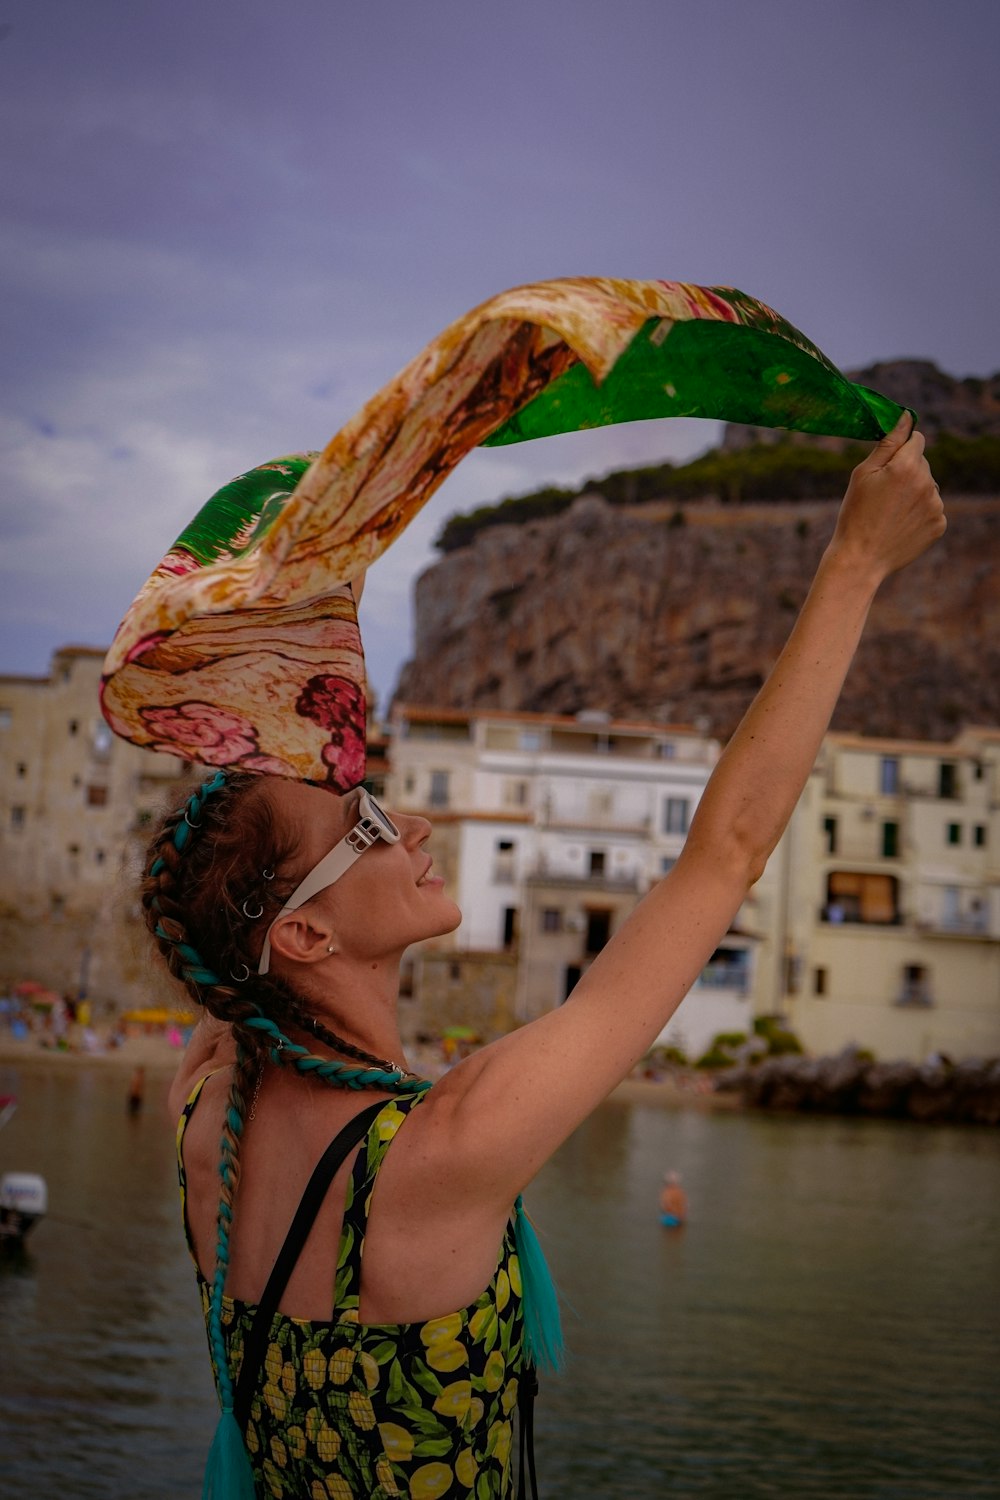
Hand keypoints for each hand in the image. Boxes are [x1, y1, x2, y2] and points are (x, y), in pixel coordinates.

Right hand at [829, 413, 945, 584]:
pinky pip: (932, 508)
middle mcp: (927, 483)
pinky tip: (900, 524)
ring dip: (914, 492)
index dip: (901, 448)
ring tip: (890, 512)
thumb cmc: (855, 513)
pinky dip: (919, 513)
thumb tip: (906, 417)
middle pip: (922, 463)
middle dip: (907, 471)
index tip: (888, 464)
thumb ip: (889, 443)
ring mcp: (936, 506)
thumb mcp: (863, 473)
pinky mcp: (939, 524)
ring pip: (928, 486)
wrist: (861, 558)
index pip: (917, 440)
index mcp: (907, 466)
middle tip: (882, 495)